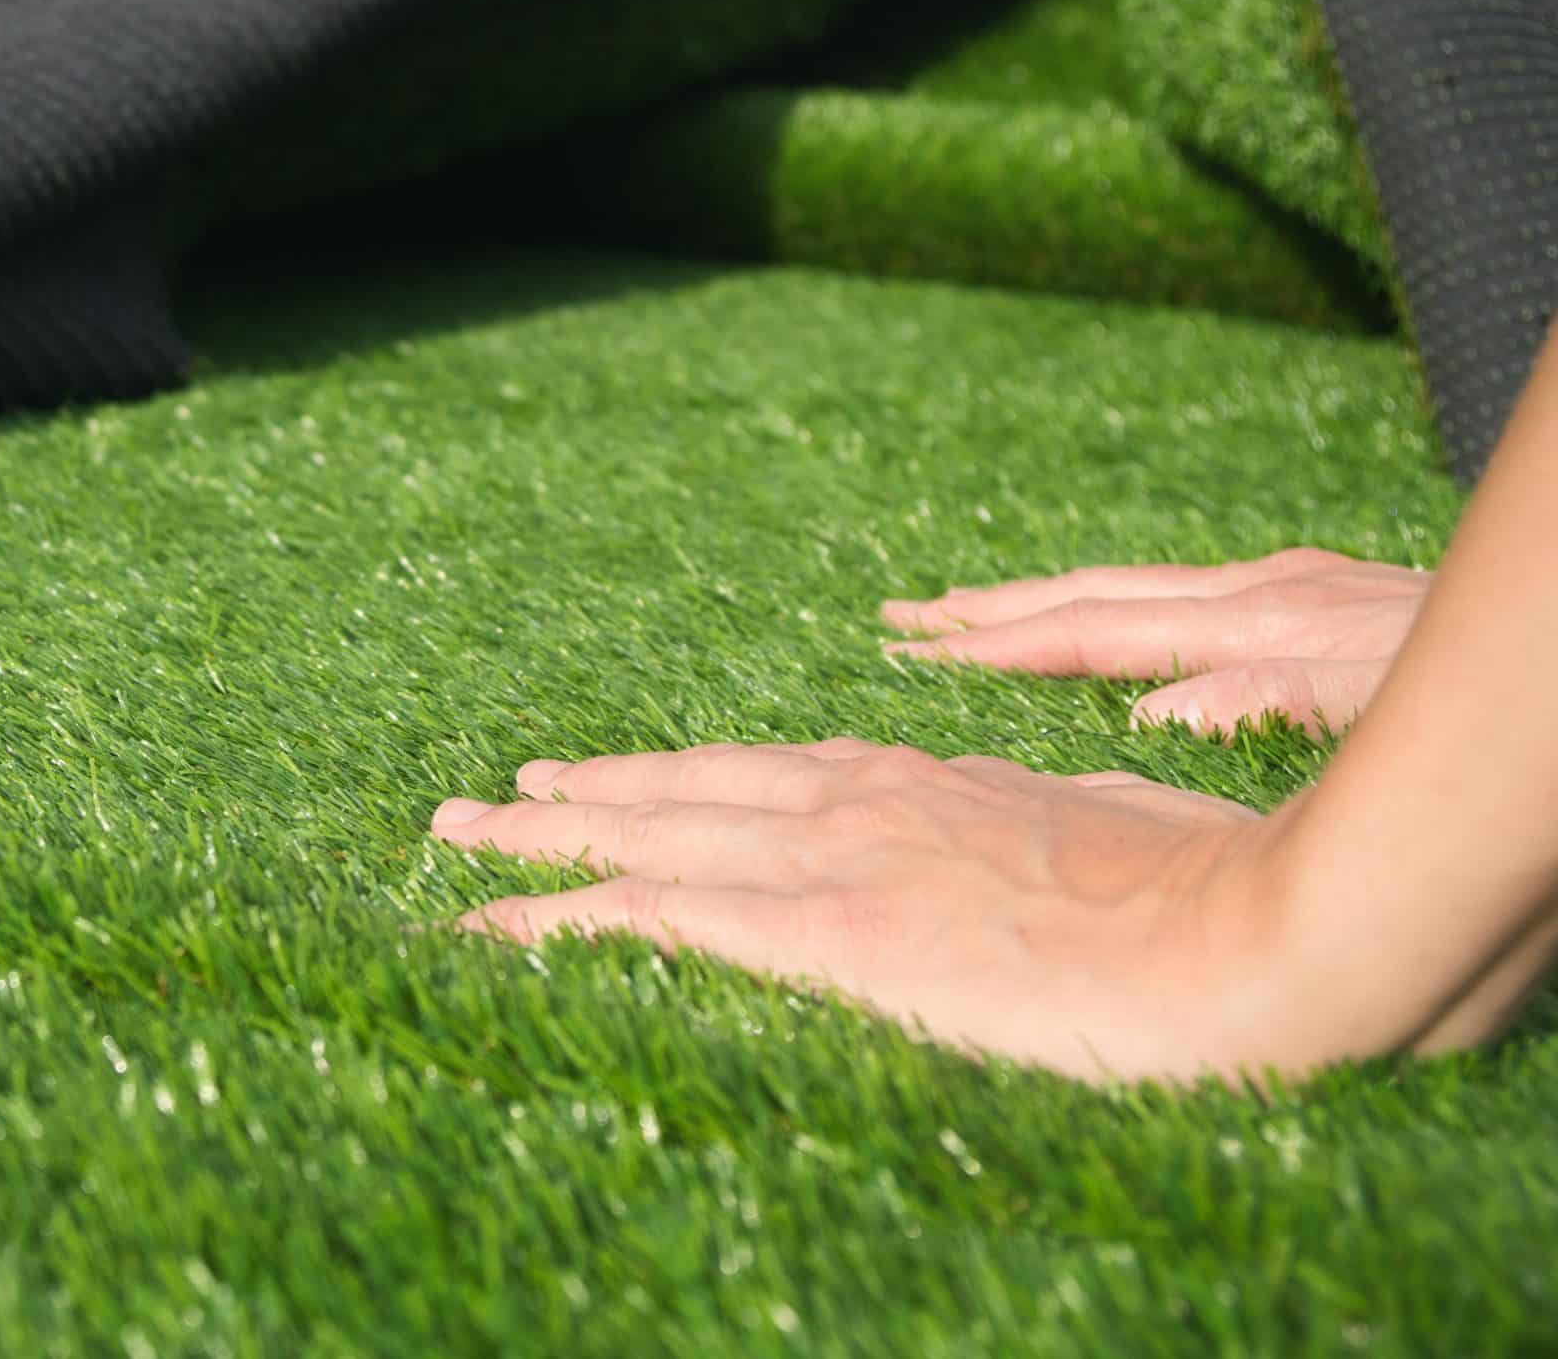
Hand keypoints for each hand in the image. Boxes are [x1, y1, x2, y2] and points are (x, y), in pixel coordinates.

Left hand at [432, 740, 1315, 1085]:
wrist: (1257, 935)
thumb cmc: (1218, 900)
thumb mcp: (1114, 842)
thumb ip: (1044, 831)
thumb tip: (1029, 838)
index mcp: (927, 783)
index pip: (770, 776)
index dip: (682, 780)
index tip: (619, 781)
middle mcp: (858, 799)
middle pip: (682, 788)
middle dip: (581, 794)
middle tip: (490, 797)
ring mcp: (833, 857)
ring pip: (643, 834)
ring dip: (539, 841)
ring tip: (454, 838)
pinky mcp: (821, 929)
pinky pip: (650, 916)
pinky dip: (555, 920)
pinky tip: (489, 929)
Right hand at [879, 548, 1427, 739]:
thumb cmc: (1496, 685)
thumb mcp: (1395, 702)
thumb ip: (1276, 701)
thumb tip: (1155, 719)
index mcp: (1262, 621)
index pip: (1097, 631)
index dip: (1001, 645)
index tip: (914, 650)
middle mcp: (1265, 592)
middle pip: (1098, 595)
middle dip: (993, 611)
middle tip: (898, 619)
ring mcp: (1294, 587)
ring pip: (1138, 591)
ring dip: (1046, 603)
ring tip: (971, 614)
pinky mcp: (1326, 594)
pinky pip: (1186, 598)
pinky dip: (1118, 609)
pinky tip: (1114, 624)